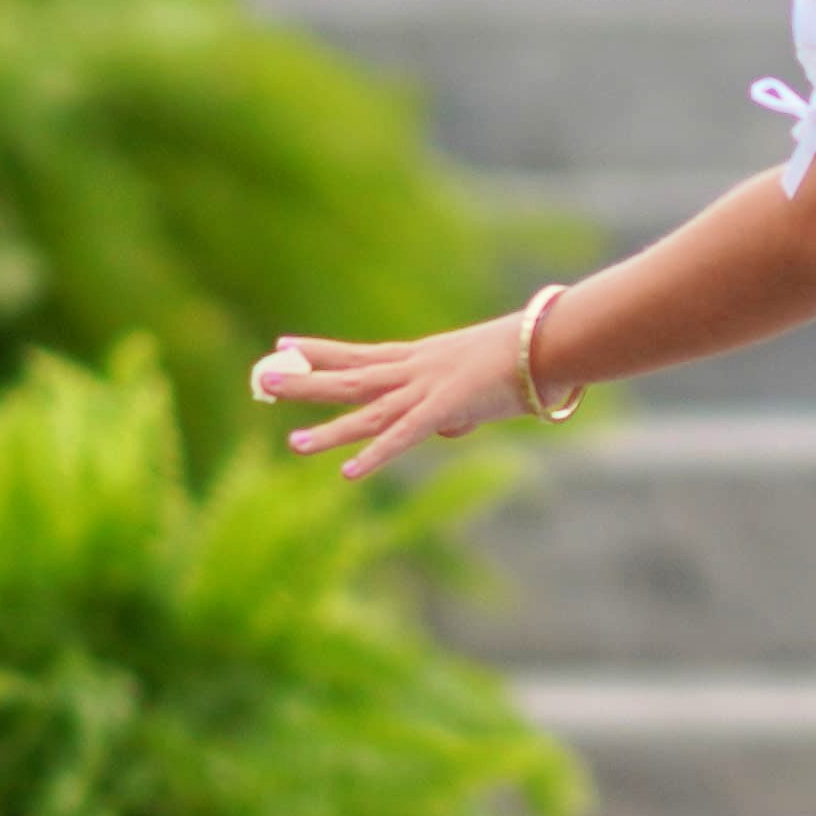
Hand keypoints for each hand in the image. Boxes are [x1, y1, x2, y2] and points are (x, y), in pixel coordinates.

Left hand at [248, 315, 544, 483]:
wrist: (553, 341)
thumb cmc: (528, 357)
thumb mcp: (480, 386)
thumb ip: (456, 408)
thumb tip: (448, 429)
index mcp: (422, 358)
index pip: (359, 355)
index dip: (320, 352)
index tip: (284, 345)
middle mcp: (416, 370)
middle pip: (351, 377)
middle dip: (306, 380)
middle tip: (263, 378)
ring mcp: (428, 389)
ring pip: (369, 412)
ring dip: (330, 430)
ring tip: (292, 443)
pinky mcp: (447, 408)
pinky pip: (404, 437)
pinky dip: (377, 455)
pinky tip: (349, 474)